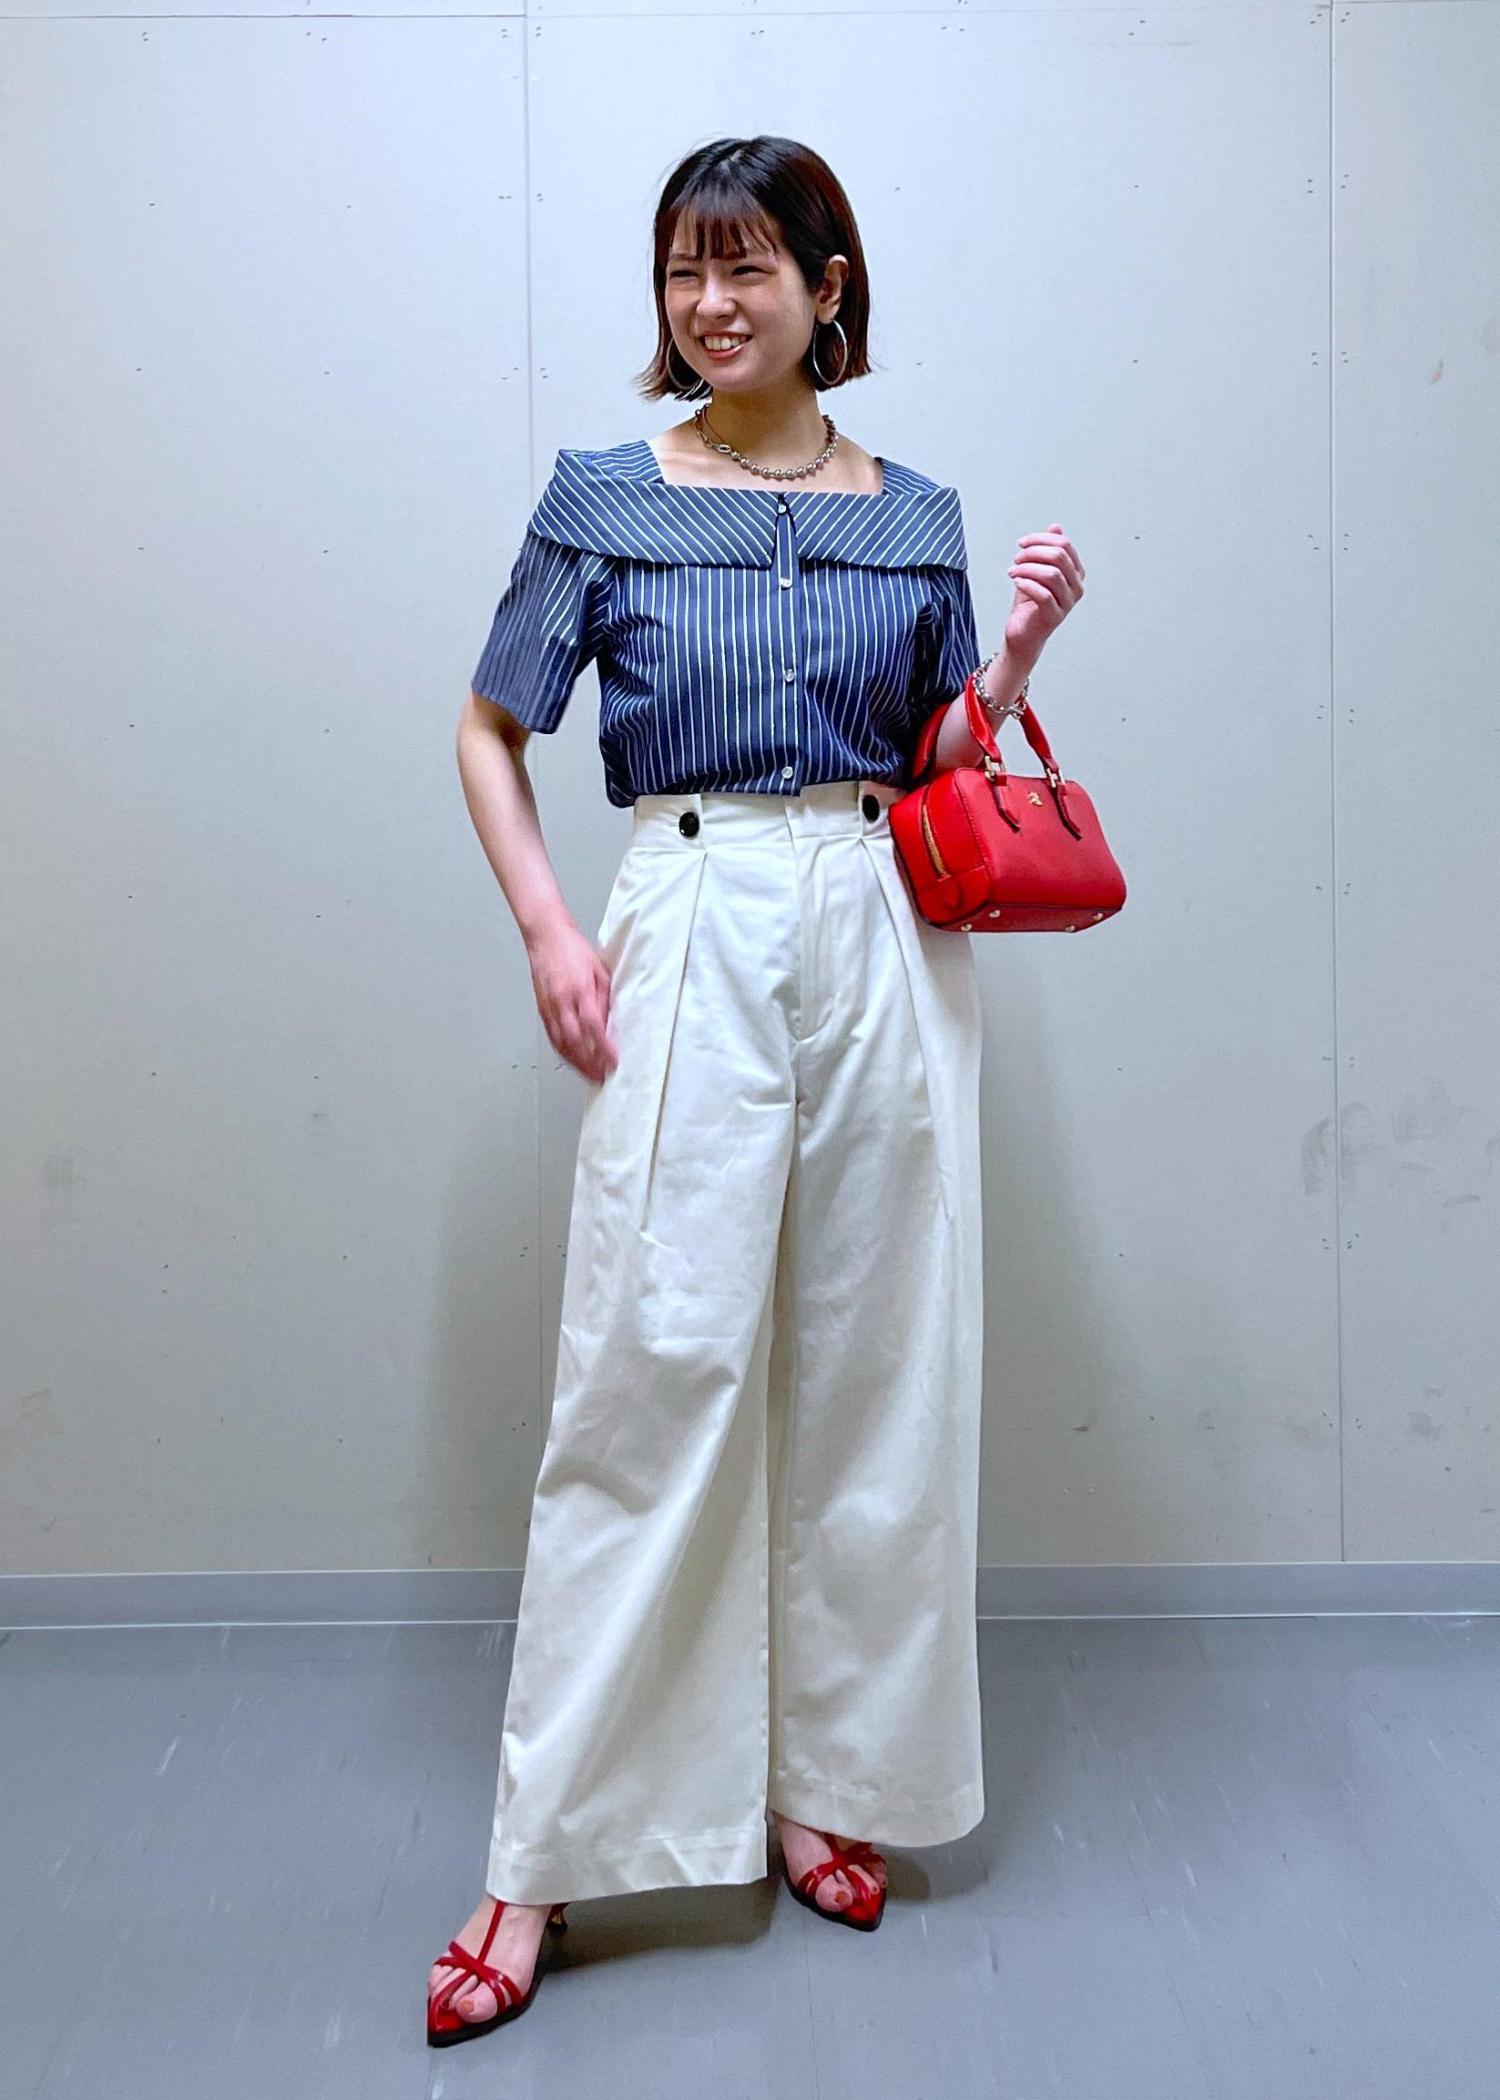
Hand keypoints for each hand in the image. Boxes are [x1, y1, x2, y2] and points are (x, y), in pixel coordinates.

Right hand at [527, 921, 618, 1083]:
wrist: (546, 937)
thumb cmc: (574, 949)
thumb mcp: (599, 970)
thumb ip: (605, 997)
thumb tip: (611, 1022)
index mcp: (579, 990)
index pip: (593, 1026)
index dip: (603, 1047)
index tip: (614, 1061)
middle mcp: (562, 1002)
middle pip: (576, 1041)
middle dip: (590, 1062)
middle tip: (602, 1076)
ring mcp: (549, 1007)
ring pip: (561, 1043)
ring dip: (576, 1062)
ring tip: (590, 1075)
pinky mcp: (541, 1009)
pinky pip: (552, 1036)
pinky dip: (563, 1052)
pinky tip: (572, 1060)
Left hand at [1003, 524, 1084, 662]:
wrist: (1022, 633)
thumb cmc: (1029, 603)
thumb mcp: (1037, 570)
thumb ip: (1047, 550)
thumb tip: (1056, 527)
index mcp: (1075, 573)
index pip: (1064, 545)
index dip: (1041, 539)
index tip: (1022, 543)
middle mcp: (1076, 587)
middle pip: (1059, 557)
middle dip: (1033, 552)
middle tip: (1017, 557)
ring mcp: (1068, 603)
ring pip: (1052, 574)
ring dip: (1027, 568)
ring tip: (1013, 571)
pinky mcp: (1054, 616)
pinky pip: (1043, 594)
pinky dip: (1027, 584)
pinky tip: (1016, 582)